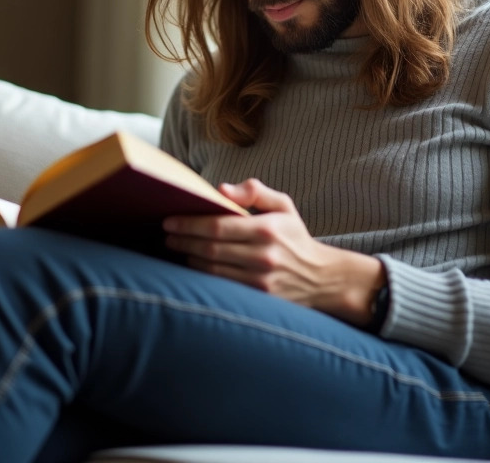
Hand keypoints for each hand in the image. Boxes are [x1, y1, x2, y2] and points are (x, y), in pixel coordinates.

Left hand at [163, 179, 384, 325]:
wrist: (322, 278)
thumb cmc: (295, 237)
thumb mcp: (283, 205)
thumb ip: (254, 191)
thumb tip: (221, 189)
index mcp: (267, 229)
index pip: (217, 226)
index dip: (189, 224)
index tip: (169, 221)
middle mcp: (263, 256)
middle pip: (209, 249)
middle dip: (183, 241)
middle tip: (166, 235)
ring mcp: (259, 281)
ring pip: (211, 270)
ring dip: (188, 259)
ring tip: (175, 248)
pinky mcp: (258, 299)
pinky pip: (221, 286)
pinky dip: (202, 276)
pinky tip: (192, 266)